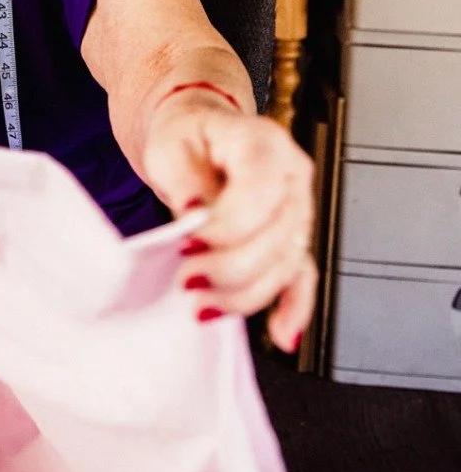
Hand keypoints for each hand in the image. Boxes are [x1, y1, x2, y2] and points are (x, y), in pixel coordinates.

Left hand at [141, 87, 316, 353]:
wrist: (199, 138)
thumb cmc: (185, 137)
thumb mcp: (169, 147)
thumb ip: (184, 181)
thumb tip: (195, 213)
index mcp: (264, 143)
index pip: (259, 194)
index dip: (225, 227)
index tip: (187, 241)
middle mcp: (293, 177)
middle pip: (276, 236)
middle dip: (229, 267)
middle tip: (187, 279)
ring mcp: (300, 209)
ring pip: (285, 264)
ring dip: (244, 293)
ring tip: (202, 303)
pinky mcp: (294, 238)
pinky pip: (303, 278)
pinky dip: (294, 308)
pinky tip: (282, 334)